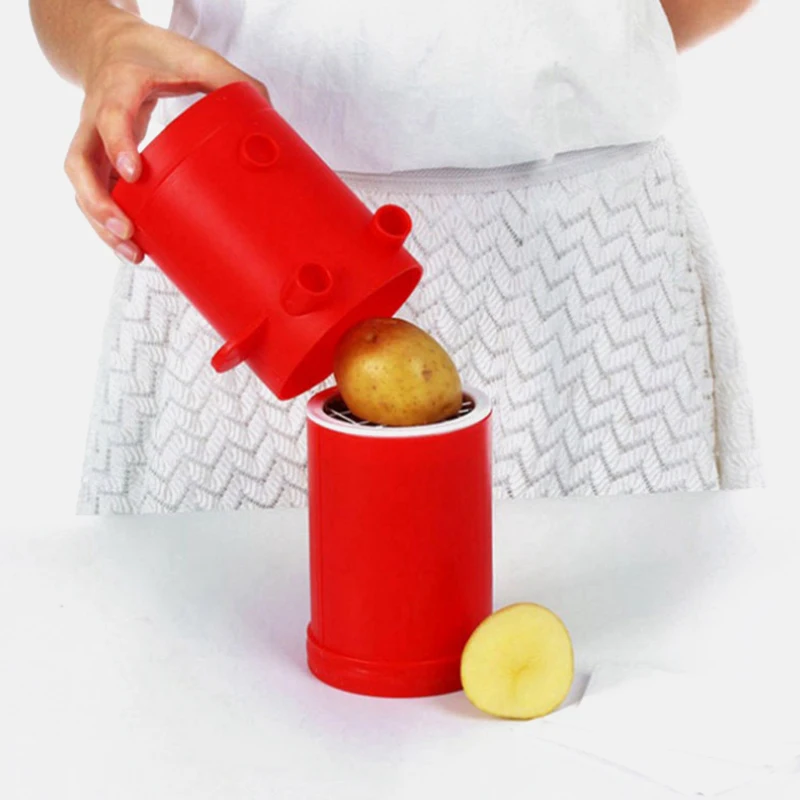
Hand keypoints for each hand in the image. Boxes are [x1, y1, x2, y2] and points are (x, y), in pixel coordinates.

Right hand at [65, 12, 268, 262]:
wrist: (110, 47)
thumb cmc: (151, 54)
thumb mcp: (192, 55)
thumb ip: (227, 79)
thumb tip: (268, 113)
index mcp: (120, 87)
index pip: (111, 116)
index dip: (118, 145)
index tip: (135, 173)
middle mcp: (95, 115)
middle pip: (79, 162)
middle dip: (98, 201)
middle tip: (126, 230)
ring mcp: (92, 140)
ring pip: (81, 184)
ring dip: (99, 221)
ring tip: (130, 251)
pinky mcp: (97, 158)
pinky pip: (93, 191)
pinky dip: (105, 221)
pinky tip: (130, 245)